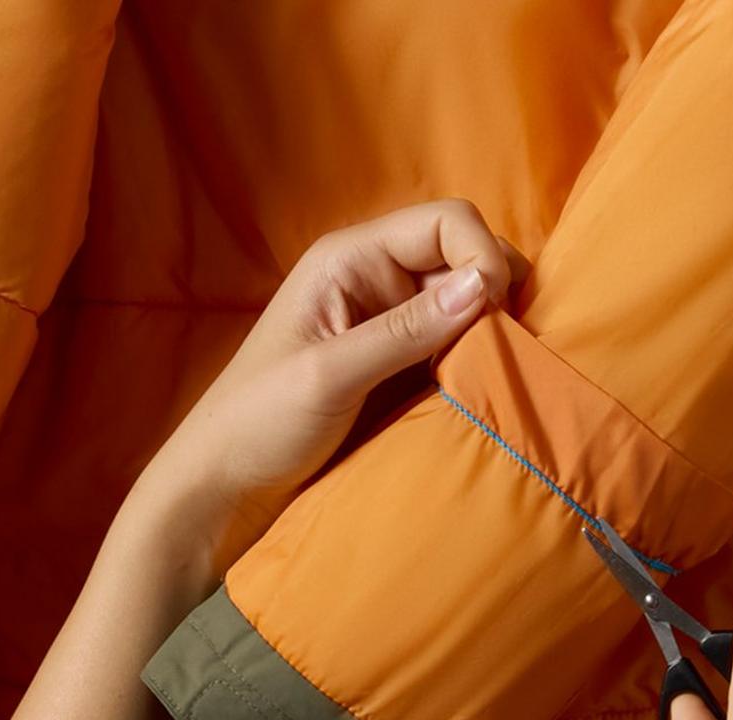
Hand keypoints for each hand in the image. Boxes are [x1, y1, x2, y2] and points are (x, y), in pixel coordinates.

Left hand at [133, 198, 527, 571]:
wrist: (229, 483)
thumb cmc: (259, 422)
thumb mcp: (331, 374)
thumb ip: (406, 330)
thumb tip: (485, 285)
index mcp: (351, 258)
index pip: (446, 223)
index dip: (483, 257)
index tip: (495, 316)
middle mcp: (377, 277)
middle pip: (465, 257)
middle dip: (496, 292)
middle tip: (502, 347)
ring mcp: (391, 321)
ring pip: (468, 303)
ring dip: (492, 330)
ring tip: (496, 369)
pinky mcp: (401, 363)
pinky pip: (457, 344)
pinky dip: (479, 358)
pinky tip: (480, 384)